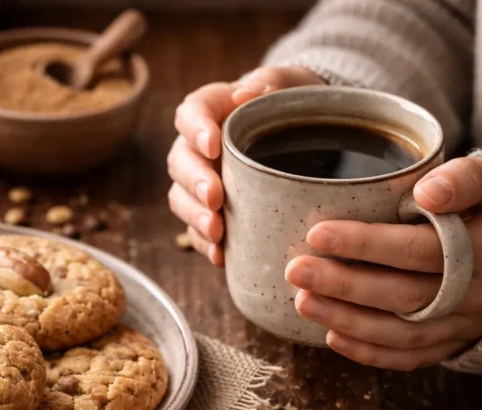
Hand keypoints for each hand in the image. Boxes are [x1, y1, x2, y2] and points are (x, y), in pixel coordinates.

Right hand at [167, 66, 323, 264]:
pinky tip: (220, 255)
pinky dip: (205, 244)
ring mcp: (200, 181)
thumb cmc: (291, 103)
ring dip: (194, 216)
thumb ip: (272, 82)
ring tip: (216, 230)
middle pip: (180, 162)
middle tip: (215, 197)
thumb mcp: (290, 84)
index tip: (212, 145)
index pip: (189, 114)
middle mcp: (197, 147)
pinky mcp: (210, 211)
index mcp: (211, 110)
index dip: (195, 130)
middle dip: (194, 182)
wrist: (301, 132)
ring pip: (181, 198)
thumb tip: (249, 95)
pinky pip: (196, 230)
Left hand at [285, 156, 481, 369]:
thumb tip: (426, 191)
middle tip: (297, 270)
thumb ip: (464, 178)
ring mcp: (469, 323)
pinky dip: (370, 353)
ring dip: (347, 320)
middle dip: (344, 285)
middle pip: (405, 295)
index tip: (319, 233)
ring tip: (303, 301)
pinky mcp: (457, 342)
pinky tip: (332, 337)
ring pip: (403, 333)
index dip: (368, 244)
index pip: (421, 250)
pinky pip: (412, 357)